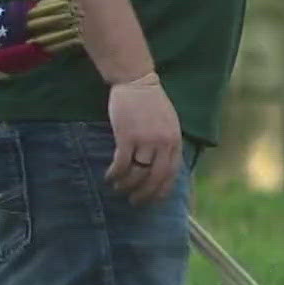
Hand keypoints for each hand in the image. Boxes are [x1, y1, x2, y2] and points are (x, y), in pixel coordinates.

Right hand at [105, 72, 182, 204]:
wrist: (136, 82)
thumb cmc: (150, 102)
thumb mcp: (168, 123)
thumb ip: (167, 143)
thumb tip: (162, 167)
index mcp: (174, 141)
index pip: (171, 174)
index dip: (161, 190)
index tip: (152, 200)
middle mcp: (163, 143)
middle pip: (155, 178)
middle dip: (145, 194)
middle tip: (134, 202)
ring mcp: (145, 140)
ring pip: (138, 173)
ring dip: (127, 186)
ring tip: (119, 190)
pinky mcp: (127, 137)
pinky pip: (122, 164)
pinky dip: (115, 174)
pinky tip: (109, 177)